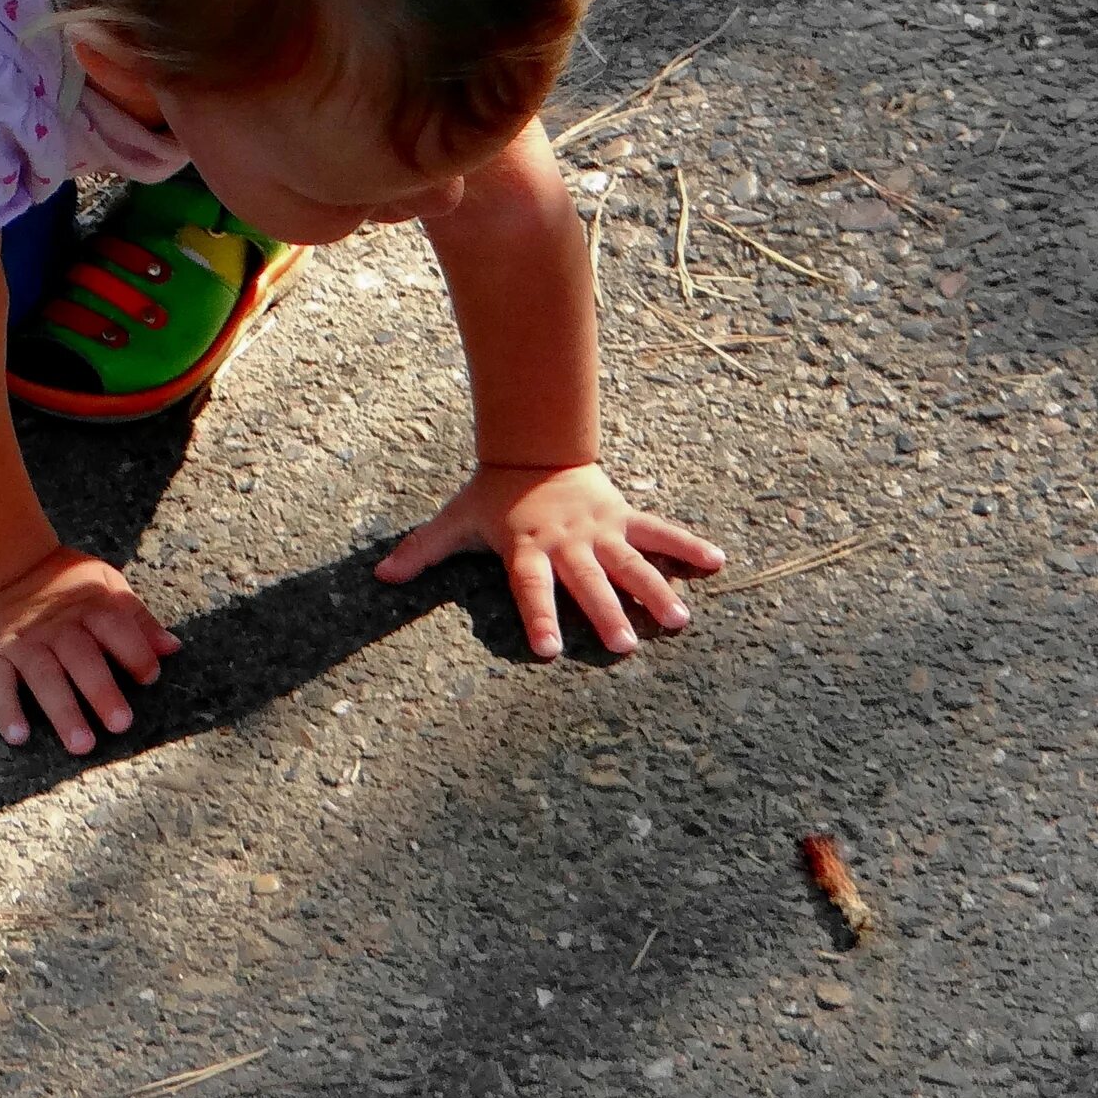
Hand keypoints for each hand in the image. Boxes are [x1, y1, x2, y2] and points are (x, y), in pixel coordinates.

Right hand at [0, 546, 180, 752]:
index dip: (134, 651)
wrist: (4, 564)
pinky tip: (18, 737)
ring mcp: (23, 643)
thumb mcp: (105, 584)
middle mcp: (57, 627)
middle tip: (120, 724)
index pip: (116, 627)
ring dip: (63, 711)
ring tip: (81, 744)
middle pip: (82, 659)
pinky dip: (5, 710)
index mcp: (89, 607)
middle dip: (102, 691)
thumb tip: (173, 648)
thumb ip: (137, 616)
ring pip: (44, 677)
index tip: (151, 678)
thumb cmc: (64, 582)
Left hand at [374, 463, 724, 659]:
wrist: (532, 446)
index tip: (546, 651)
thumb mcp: (456, 521)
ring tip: (679, 621)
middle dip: (606, 614)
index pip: (531, 588)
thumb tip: (379, 575)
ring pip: (632, 563)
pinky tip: (718, 562)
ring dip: (656, 590)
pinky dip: (688, 546)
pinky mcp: (623, 517)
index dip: (537, 617)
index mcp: (528, 549)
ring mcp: (600, 530)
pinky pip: (660, 533)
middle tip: (625, 647)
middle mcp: (567, 542)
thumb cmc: (492, 496)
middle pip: (588, 582)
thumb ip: (423, 550)